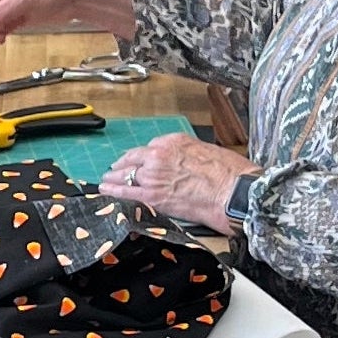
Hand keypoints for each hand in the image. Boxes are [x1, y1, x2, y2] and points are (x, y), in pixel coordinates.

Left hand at [107, 137, 252, 229]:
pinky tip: (105, 191)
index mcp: (173, 141)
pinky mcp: (152, 196)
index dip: (140, 157)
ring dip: (114, 177)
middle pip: (133, 160)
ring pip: (125, 175)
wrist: (232, 193)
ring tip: (106, 180)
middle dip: (123, 165)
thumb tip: (182, 163)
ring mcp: (153, 176)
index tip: (137, 160)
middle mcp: (159, 155)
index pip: (149, 148)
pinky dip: (113, 191)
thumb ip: (186, 155)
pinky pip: (126, 193)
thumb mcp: (206, 151)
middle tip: (115, 169)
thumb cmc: (229, 174)